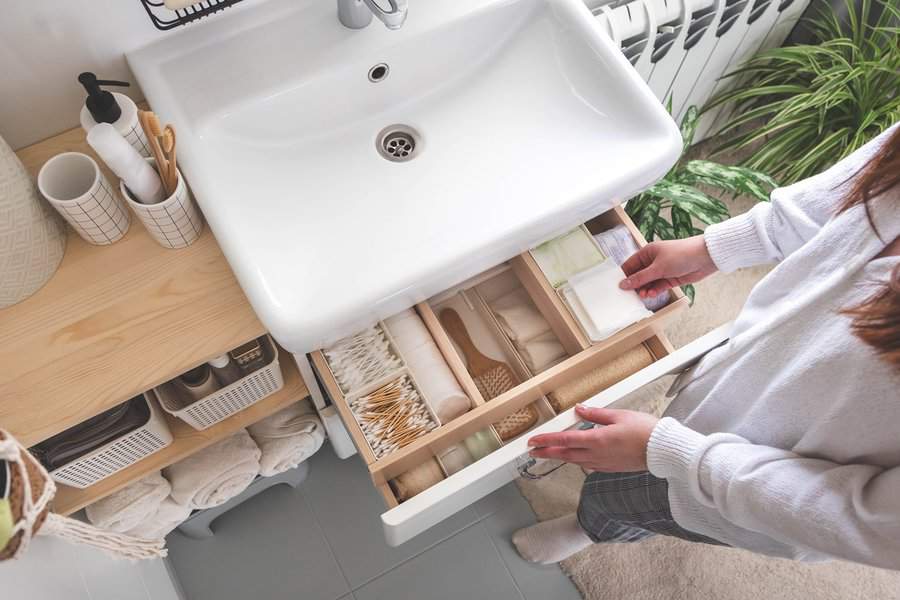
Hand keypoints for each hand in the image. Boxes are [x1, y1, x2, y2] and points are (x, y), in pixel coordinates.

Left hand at [527, 406, 657, 471]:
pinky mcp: (610, 468)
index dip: (546, 441)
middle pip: (565, 455)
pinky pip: (587, 465)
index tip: (532, 441)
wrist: (662, 451)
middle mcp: (597, 455)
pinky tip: (575, 456)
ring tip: (548, 453)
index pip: (564, 441)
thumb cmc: (645, 432)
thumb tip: (579, 409)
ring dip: (560, 457)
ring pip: (575, 461)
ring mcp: (603, 464)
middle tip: (532, 451)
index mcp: (597, 440)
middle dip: (546, 452)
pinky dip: (576, 460)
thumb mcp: (619, 415)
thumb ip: (596, 414)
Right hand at [619, 236, 716, 298]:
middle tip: (629, 295)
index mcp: (647, 252)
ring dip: (645, 289)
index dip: (624, 275)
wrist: (706, 257)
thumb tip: (623, 284)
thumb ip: (640, 278)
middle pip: (639, 275)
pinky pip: (658, 286)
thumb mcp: (658, 267)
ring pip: (648, 282)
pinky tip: (651, 294)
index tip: (618, 286)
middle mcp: (653, 261)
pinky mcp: (670, 279)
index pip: (630, 264)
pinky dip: (654, 291)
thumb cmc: (681, 255)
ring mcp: (662, 270)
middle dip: (635, 285)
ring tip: (643, 295)